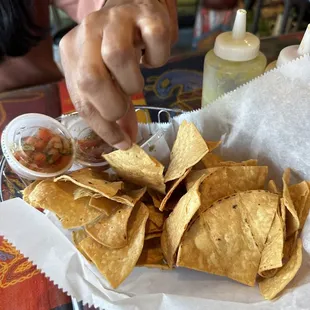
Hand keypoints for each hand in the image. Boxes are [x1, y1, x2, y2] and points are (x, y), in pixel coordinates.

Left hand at [59, 0, 176, 149]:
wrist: (134, 6)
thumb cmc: (117, 49)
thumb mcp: (109, 80)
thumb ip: (116, 110)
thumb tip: (126, 143)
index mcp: (74, 52)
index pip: (82, 98)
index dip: (102, 126)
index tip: (121, 142)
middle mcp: (89, 32)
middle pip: (91, 78)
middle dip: (112, 106)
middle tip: (124, 108)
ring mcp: (116, 20)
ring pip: (119, 57)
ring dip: (133, 83)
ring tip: (136, 83)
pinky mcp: (145, 14)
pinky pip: (155, 42)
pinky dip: (158, 59)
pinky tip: (151, 59)